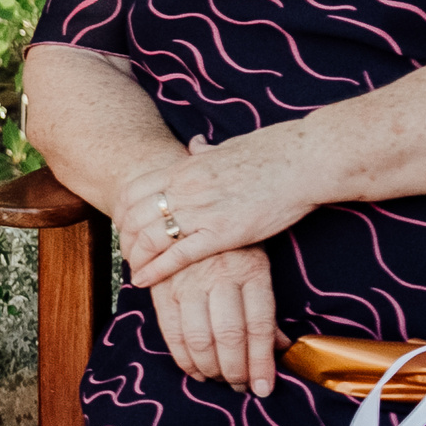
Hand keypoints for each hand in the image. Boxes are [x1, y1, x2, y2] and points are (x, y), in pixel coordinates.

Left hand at [118, 127, 319, 290]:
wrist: (303, 160)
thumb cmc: (271, 152)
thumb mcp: (227, 146)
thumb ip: (205, 151)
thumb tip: (194, 145)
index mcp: (184, 167)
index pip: (134, 190)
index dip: (123, 210)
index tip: (123, 224)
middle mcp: (185, 189)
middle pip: (135, 215)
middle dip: (125, 237)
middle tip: (126, 251)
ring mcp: (201, 211)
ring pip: (150, 237)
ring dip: (135, 256)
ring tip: (133, 268)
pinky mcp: (221, 234)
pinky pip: (177, 256)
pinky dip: (155, 270)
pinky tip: (143, 280)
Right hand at [147, 244, 284, 396]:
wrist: (188, 214)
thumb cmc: (233, 247)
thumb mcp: (259, 268)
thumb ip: (266, 310)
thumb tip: (281, 350)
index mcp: (251, 271)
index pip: (259, 326)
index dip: (262, 363)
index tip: (265, 388)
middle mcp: (219, 276)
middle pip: (229, 335)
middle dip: (236, 371)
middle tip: (241, 387)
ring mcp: (187, 281)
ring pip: (199, 337)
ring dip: (210, 368)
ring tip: (220, 381)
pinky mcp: (162, 286)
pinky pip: (171, 330)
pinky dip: (182, 358)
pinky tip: (195, 371)